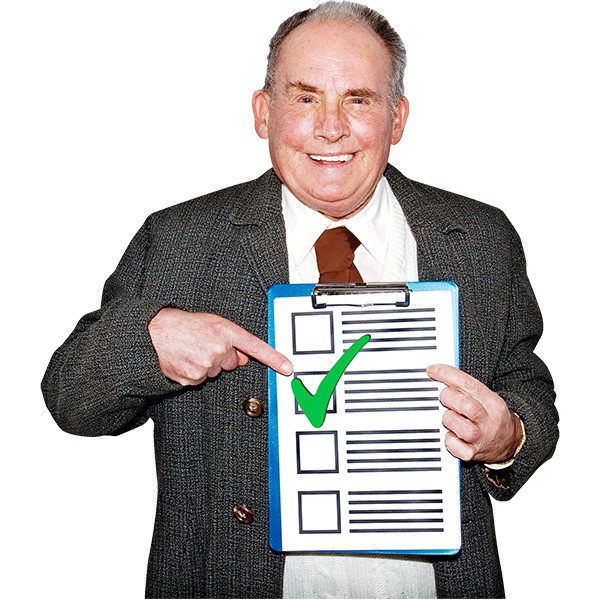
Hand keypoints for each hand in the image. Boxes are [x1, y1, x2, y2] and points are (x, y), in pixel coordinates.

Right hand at [148, 308, 292, 385]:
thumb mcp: (211, 323)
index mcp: (224, 331)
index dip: (274, 359)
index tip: (287, 368)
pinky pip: (202, 380)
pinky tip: (185, 360)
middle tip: (203, 344)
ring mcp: (206, 365)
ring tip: (191, 350)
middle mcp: (218, 348)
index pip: (256, 347)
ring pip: (216, 372)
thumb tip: (243, 357)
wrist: (154, 333)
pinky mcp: (193, 378)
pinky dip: (195, 373)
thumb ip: (230, 338)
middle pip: (232, 362)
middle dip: (221, 356)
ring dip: (207, 364)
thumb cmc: (182, 325)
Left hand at [427, 364, 522, 463]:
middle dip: (447, 397)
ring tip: (450, 418)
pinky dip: (449, 440)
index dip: (447, 374)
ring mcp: (480, 438)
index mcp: (492, 402)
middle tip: (444, 398)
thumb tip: (440, 373)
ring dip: (448, 419)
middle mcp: (487, 420)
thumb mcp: (486, 398)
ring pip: (458, 424)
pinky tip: (451, 435)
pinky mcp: (472, 453)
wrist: (509, 443)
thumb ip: (466, 387)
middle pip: (464, 404)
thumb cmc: (490, 416)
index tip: (432, 370)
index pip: (468, 384)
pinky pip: (455, 446)